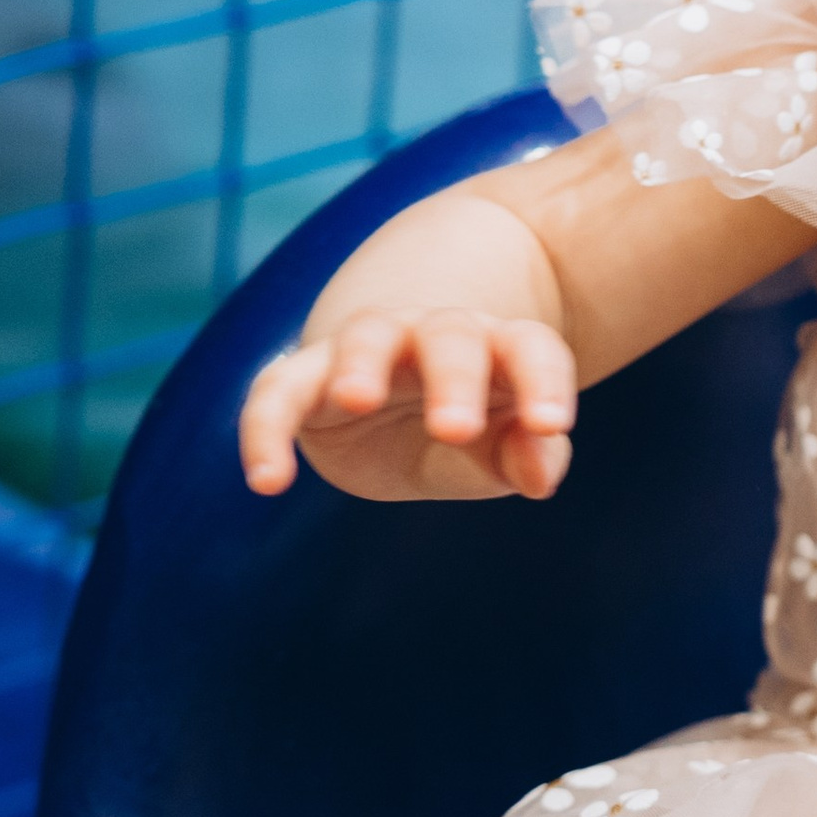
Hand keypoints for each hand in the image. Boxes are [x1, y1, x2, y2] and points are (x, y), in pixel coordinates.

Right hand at [238, 307, 578, 502]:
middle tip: (455, 428)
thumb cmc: (465, 428)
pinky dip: (267, 429)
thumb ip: (525, 456)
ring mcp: (367, 348)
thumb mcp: (497, 451)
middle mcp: (433, 334)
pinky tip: (268, 482)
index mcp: (497, 348)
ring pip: (366, 337)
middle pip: (449, 337)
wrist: (386, 406)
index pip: (530, 348)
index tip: (549, 424)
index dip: (544, 381)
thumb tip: (538, 477)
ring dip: (362, 365)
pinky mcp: (304, 377)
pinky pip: (277, 392)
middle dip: (454, 377)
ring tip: (357, 399)